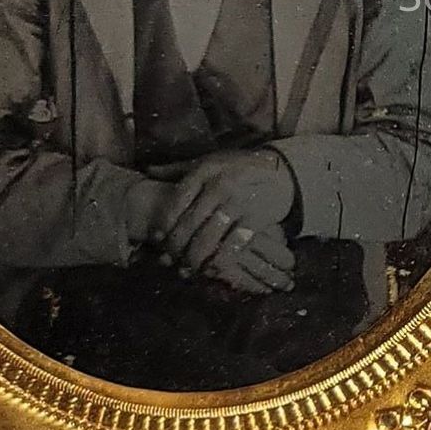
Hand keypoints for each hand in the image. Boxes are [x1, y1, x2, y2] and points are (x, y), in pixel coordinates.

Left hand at [148, 148, 298, 285]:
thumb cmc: (238, 168)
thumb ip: (178, 168)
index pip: (177, 201)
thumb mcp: (209, 162)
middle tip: (169, 260)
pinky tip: (212, 267)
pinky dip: (220, 261)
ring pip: (208, 238)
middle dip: (176, 246)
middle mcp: (221, 185)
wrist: (282, 174)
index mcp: (206, 170)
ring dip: (195, 258)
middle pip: (189, 223)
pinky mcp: (256, 219)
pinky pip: (232, 246)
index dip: (164, 224)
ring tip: (187, 268)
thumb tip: (148, 170)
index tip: (156, 239)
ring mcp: (240, 202)